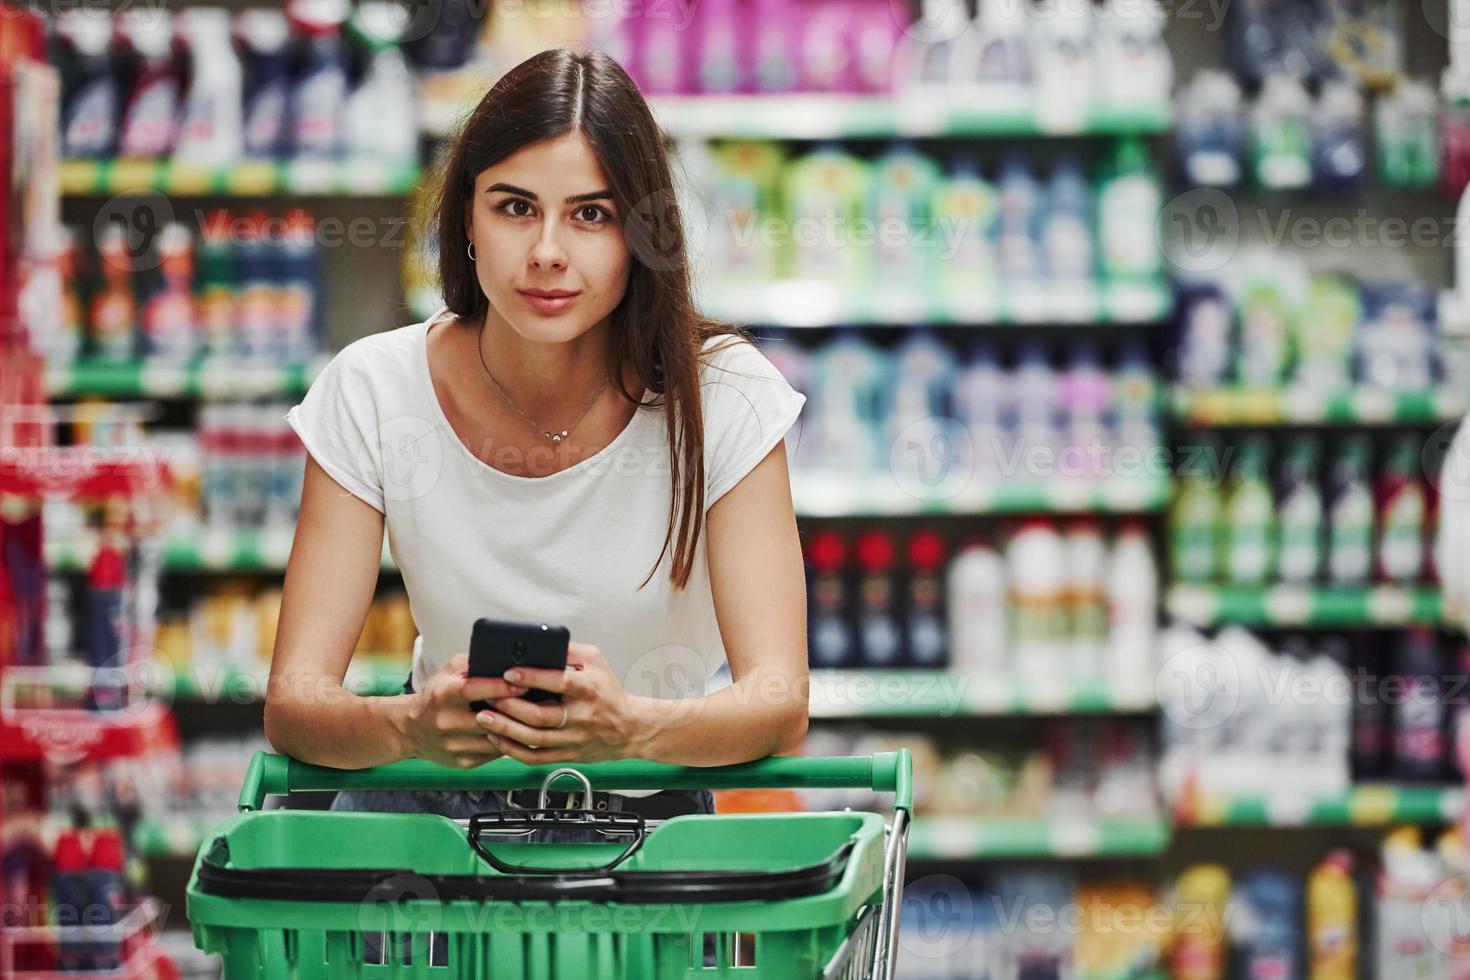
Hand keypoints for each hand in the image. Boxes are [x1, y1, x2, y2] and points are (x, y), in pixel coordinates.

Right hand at [400, 653, 527, 767]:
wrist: (410, 730)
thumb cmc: (436, 696)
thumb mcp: (449, 672)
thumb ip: (473, 663)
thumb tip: (504, 660)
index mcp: (443, 695)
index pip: (474, 689)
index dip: (501, 687)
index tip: (524, 684)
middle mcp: (446, 721)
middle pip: (490, 718)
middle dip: (516, 711)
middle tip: (539, 703)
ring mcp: (454, 745)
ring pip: (497, 739)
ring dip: (517, 730)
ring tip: (534, 719)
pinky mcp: (462, 762)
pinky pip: (495, 753)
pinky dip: (509, 743)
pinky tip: (519, 733)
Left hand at [472, 642, 651, 764]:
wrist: (630, 728)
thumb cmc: (608, 691)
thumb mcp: (596, 661)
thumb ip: (569, 650)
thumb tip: (539, 641)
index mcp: (588, 689)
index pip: (559, 682)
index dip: (532, 678)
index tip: (508, 672)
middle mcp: (581, 716)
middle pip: (540, 715)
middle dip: (509, 705)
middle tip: (487, 695)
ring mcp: (574, 739)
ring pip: (534, 739)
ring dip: (505, 729)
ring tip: (484, 717)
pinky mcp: (567, 755)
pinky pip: (535, 758)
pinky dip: (513, 750)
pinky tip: (497, 739)